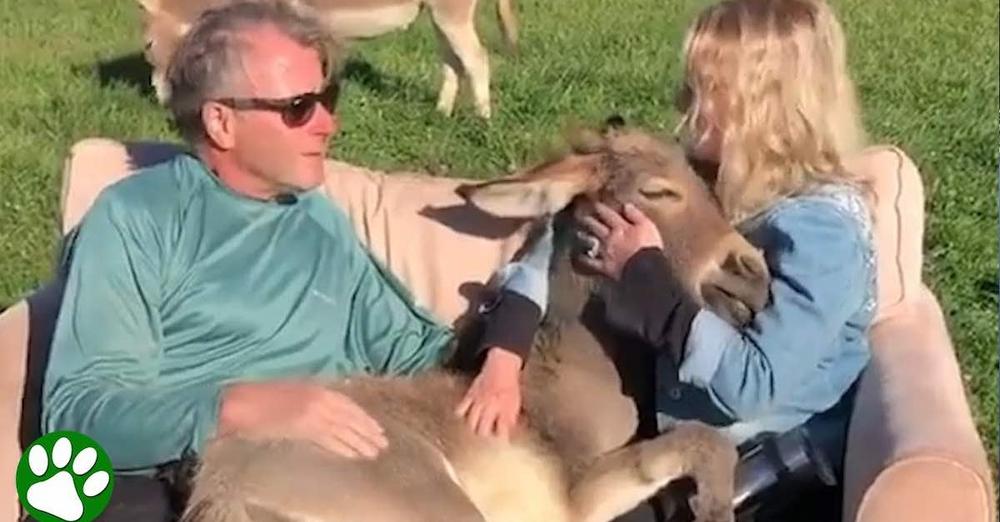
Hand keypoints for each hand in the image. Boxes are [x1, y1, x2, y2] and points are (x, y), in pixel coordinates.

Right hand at [218, 380, 388, 458]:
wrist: (241, 402)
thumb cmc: (263, 394)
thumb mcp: (296, 388)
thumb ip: (316, 396)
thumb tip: (336, 407)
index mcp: (318, 388)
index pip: (349, 405)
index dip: (365, 418)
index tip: (378, 428)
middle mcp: (319, 400)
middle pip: (350, 419)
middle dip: (367, 432)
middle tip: (382, 444)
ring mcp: (311, 415)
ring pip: (343, 431)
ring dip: (359, 443)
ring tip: (373, 453)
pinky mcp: (301, 429)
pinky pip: (327, 441)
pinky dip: (342, 448)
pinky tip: (352, 455)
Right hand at [455, 348, 522, 438]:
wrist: (502, 366)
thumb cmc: (510, 387)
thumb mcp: (515, 404)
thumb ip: (510, 420)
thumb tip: (508, 435)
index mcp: (504, 410)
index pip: (501, 432)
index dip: (499, 442)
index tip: (498, 447)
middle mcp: (491, 407)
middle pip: (482, 431)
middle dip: (482, 439)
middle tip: (482, 445)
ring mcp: (479, 402)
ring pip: (470, 422)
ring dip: (471, 431)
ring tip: (472, 436)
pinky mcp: (470, 395)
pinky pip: (461, 410)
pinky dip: (460, 416)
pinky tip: (462, 421)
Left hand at [575, 201, 663, 279]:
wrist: (645, 268)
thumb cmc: (649, 246)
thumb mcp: (647, 226)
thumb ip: (636, 215)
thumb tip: (626, 205)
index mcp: (621, 227)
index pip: (608, 214)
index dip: (601, 208)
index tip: (594, 203)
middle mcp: (610, 237)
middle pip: (596, 226)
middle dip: (588, 219)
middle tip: (580, 214)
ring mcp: (605, 252)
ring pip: (591, 241)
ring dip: (584, 236)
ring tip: (578, 233)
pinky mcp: (604, 266)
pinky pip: (591, 262)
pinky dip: (584, 259)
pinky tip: (579, 257)